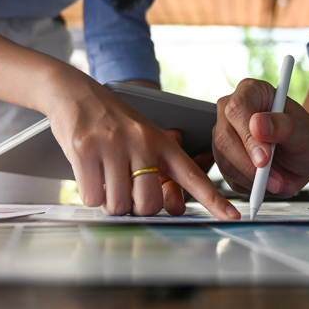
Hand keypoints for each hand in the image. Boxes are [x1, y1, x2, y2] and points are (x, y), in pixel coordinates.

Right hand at [45, 73, 238, 218]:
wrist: (75, 92)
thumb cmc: (112, 122)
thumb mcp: (144, 137)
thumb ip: (161, 170)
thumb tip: (176, 207)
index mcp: (162, 141)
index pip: (193, 176)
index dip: (213, 200)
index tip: (233, 217)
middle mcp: (142, 141)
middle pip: (148, 203)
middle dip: (135, 207)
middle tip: (125, 191)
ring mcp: (113, 144)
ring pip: (119, 204)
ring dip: (110, 202)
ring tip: (106, 178)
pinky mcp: (85, 149)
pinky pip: (92, 197)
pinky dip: (90, 194)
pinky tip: (89, 173)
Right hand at [213, 78, 308, 196]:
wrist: (307, 154)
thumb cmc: (308, 137)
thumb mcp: (306, 133)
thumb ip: (285, 126)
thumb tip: (258, 124)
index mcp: (251, 91)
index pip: (237, 109)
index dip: (248, 136)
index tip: (265, 158)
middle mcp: (231, 110)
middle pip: (224, 138)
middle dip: (249, 165)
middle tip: (275, 180)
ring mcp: (225, 134)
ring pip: (224, 161)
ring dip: (252, 178)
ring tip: (278, 181)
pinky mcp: (224, 158)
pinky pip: (228, 177)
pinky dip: (249, 186)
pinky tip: (267, 181)